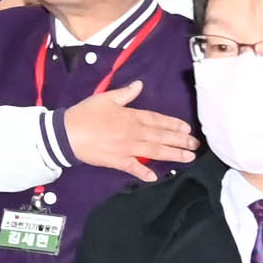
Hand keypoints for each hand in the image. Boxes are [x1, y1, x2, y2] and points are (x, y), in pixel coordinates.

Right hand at [63, 80, 197, 178]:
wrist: (66, 133)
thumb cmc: (85, 113)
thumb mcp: (105, 98)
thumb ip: (125, 93)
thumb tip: (140, 85)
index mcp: (131, 117)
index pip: (157, 120)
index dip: (173, 124)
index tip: (187, 129)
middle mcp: (133, 133)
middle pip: (161, 137)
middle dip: (180, 141)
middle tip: (196, 146)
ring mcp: (126, 149)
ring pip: (154, 152)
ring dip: (172, 155)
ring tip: (188, 158)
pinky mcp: (116, 161)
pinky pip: (132, 168)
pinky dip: (143, 173)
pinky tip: (155, 177)